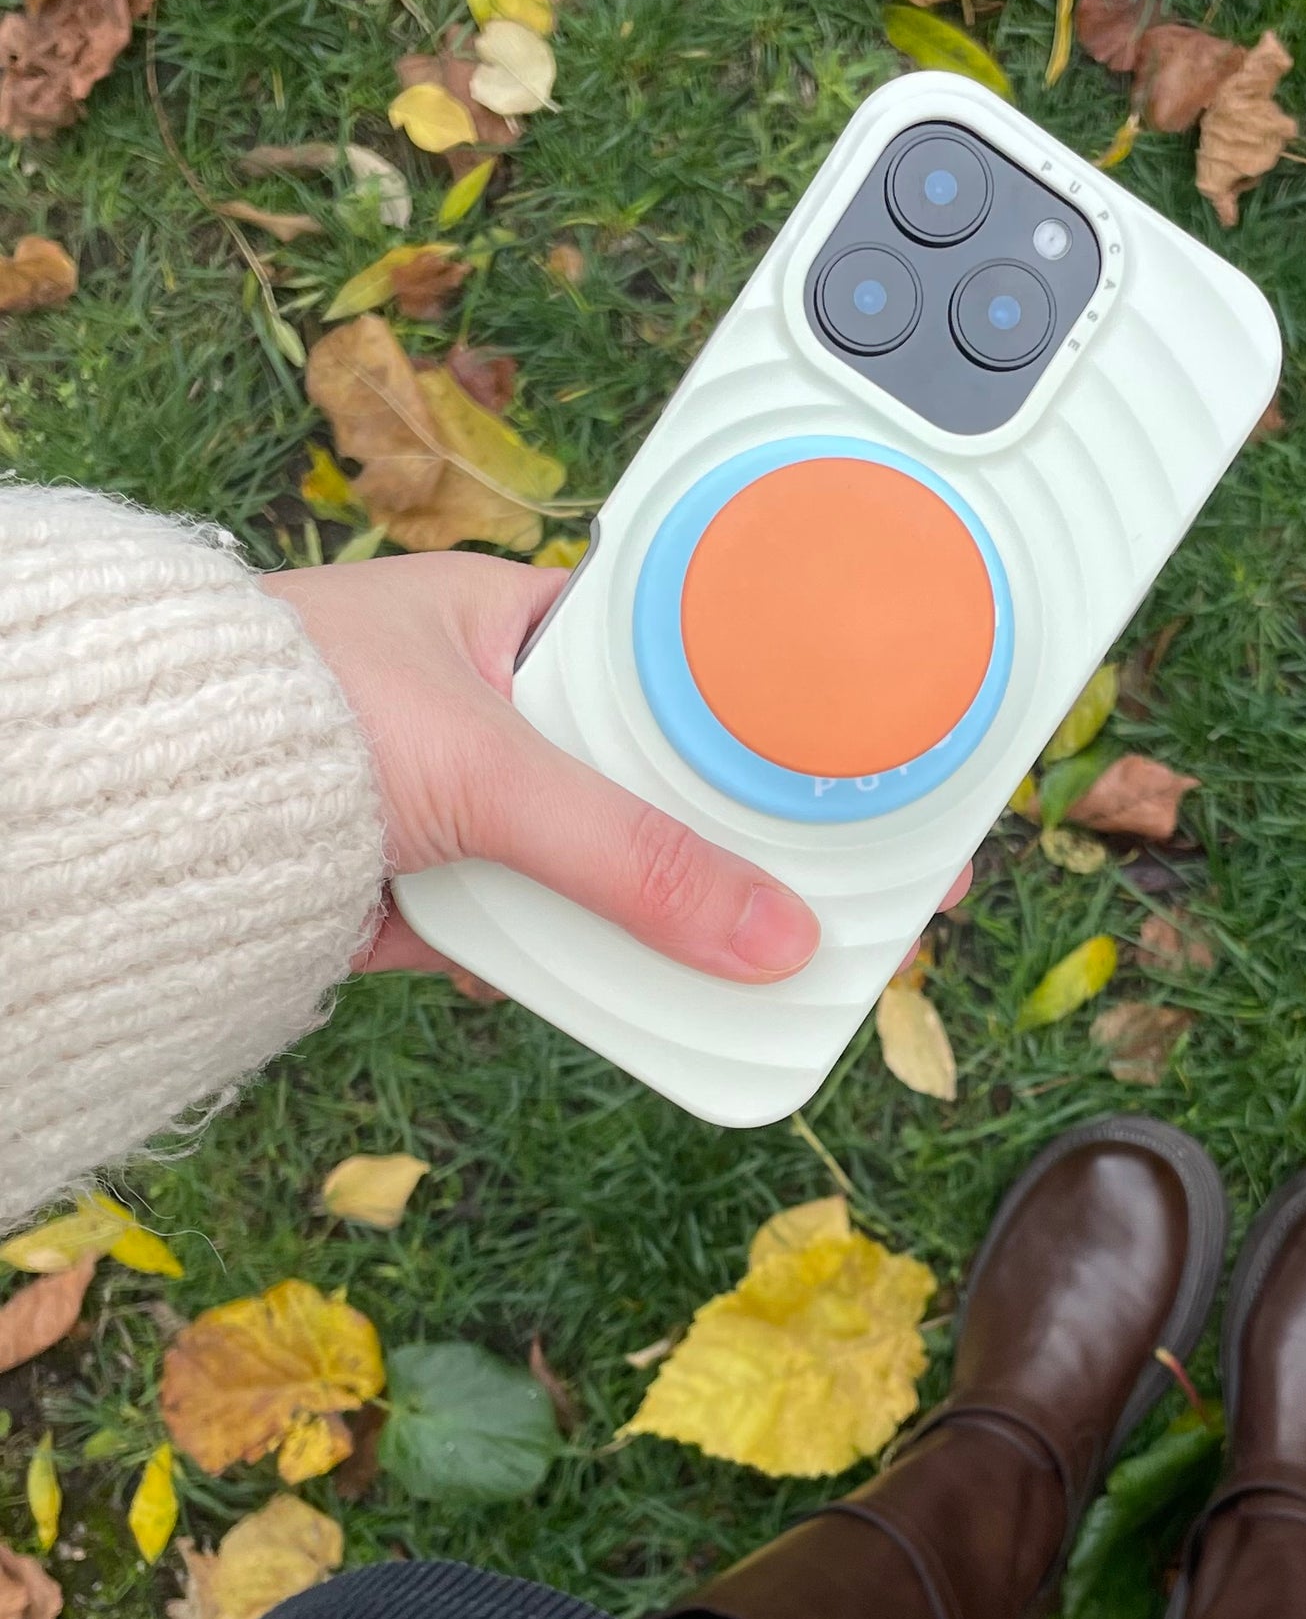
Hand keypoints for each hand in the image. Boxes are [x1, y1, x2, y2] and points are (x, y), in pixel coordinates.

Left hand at [266, 554, 820, 986]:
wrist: (128, 810)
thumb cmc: (289, 713)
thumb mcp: (490, 775)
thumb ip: (630, 858)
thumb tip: (769, 938)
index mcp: (521, 619)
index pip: (687, 663)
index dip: (775, 723)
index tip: (865, 779)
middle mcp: (499, 706)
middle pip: (654, 786)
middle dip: (721, 851)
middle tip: (822, 902)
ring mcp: (463, 804)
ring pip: (598, 870)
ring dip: (647, 925)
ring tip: (741, 976)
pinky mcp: (427, 891)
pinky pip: (531, 934)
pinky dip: (561, 970)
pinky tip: (616, 999)